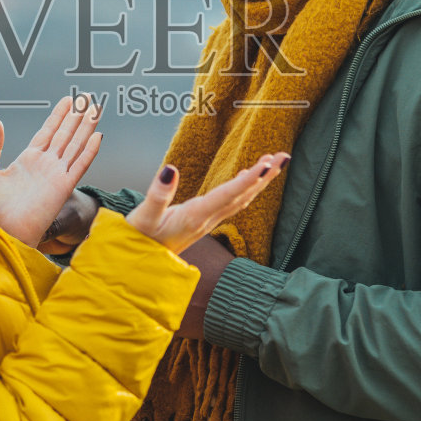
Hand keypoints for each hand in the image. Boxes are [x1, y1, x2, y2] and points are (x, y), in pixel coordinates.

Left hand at [0, 95, 102, 246]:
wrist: (2, 230)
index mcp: (29, 160)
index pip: (48, 131)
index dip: (59, 115)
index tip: (68, 100)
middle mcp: (45, 165)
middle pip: (65, 134)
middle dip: (76, 115)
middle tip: (86, 97)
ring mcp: (56, 174)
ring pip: (75, 144)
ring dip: (85, 126)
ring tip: (94, 109)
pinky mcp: (63, 186)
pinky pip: (80, 164)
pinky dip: (90, 150)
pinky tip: (98, 136)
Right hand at [125, 153, 288, 253]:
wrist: (138, 265)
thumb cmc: (138, 240)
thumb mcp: (144, 217)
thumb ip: (158, 194)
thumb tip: (170, 170)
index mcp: (194, 217)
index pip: (227, 195)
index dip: (247, 179)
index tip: (267, 164)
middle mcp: (206, 220)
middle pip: (242, 196)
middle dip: (263, 176)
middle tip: (283, 156)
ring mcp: (206, 222)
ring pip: (240, 200)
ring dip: (259, 182)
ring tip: (275, 164)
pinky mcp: (202, 222)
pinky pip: (231, 204)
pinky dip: (244, 188)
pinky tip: (248, 178)